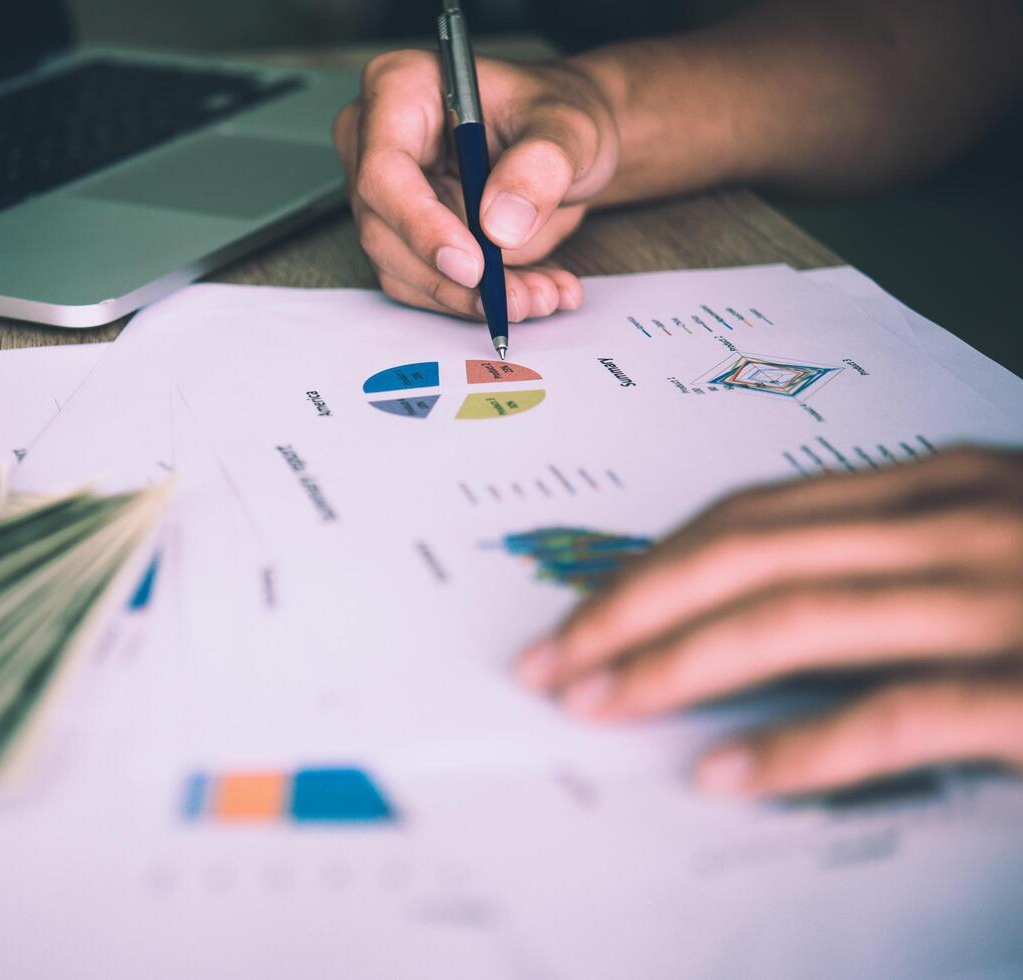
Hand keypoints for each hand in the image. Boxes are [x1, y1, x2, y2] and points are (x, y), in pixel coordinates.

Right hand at [333, 51, 619, 322]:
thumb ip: (540, 166)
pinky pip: (426, 285)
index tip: (474, 266)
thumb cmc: (556, 115)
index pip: (384, 172)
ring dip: (470, 298)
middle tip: (515, 298)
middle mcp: (377, 144)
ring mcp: (386, 197)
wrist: (564, 147)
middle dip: (452, 278)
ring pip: (402, 270)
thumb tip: (501, 225)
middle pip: (383, 231)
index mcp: (399, 90)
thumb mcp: (567, 126)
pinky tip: (529, 291)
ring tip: (538, 294)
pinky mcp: (404, 238)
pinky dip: (477, 301)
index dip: (421, 225)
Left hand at [516, 447, 1022, 797]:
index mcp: (938, 484)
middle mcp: (953, 524)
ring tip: (597, 705)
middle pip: (744, 554)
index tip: (575, 612)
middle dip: (627, 609)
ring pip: (791, 617)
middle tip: (548, 661)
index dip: (647, 566)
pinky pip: (892, 713)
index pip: (752, 518)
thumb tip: (746, 613)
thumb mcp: (993, 543)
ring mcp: (995, 597)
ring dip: (674, 664)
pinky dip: (797, 747)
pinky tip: (723, 773)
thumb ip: (889, 561)